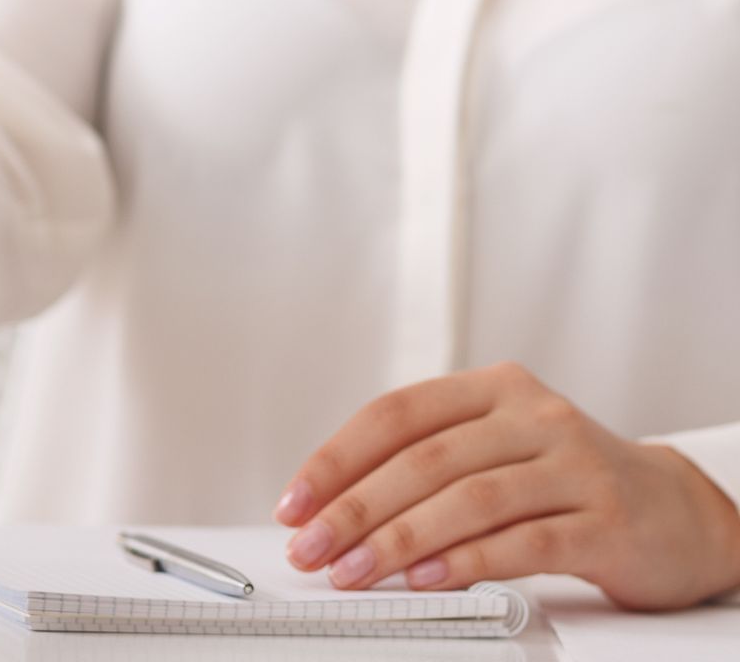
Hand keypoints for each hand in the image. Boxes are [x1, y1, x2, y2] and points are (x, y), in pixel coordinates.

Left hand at [274, 362, 739, 609]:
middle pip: (424, 460)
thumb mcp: (494, 451)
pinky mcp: (605, 520)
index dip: (336, 460)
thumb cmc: (563, 482)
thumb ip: (425, 466)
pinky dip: (466, 561)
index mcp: (492, 389)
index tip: (294, 503)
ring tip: (354, 572)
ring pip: (469, 499)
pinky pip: (523, 541)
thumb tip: (330, 510)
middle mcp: (534, 416)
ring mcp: (574, 465)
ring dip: (398, 540)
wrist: (676, 512)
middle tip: (311, 548)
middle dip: (354, 509)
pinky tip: (425, 580)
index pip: (395, 414)